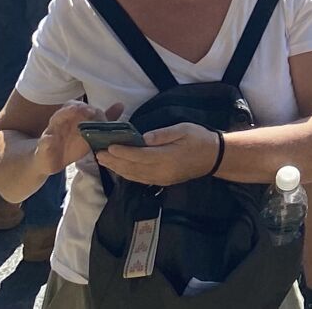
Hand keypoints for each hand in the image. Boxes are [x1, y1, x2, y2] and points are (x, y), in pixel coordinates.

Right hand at [38, 101, 117, 176]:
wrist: (49, 161)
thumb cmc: (70, 145)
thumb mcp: (87, 133)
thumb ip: (102, 120)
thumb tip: (120, 105)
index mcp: (72, 119)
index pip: (78, 107)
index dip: (87, 108)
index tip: (96, 112)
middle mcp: (61, 122)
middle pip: (66, 110)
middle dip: (76, 109)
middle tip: (87, 112)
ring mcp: (50, 133)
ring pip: (55, 120)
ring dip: (62, 116)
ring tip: (72, 114)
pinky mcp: (43, 148)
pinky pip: (43, 143)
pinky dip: (46, 141)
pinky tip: (49, 141)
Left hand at [99, 122, 221, 186]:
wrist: (213, 157)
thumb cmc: (199, 139)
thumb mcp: (184, 129)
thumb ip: (163, 134)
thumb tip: (143, 138)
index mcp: (167, 157)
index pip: (139, 156)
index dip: (123, 152)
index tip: (109, 147)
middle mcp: (161, 171)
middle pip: (133, 168)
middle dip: (114, 162)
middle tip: (98, 154)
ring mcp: (161, 179)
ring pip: (134, 176)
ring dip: (117, 169)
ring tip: (104, 161)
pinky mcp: (161, 182)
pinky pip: (140, 179)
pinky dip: (127, 174)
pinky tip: (119, 168)